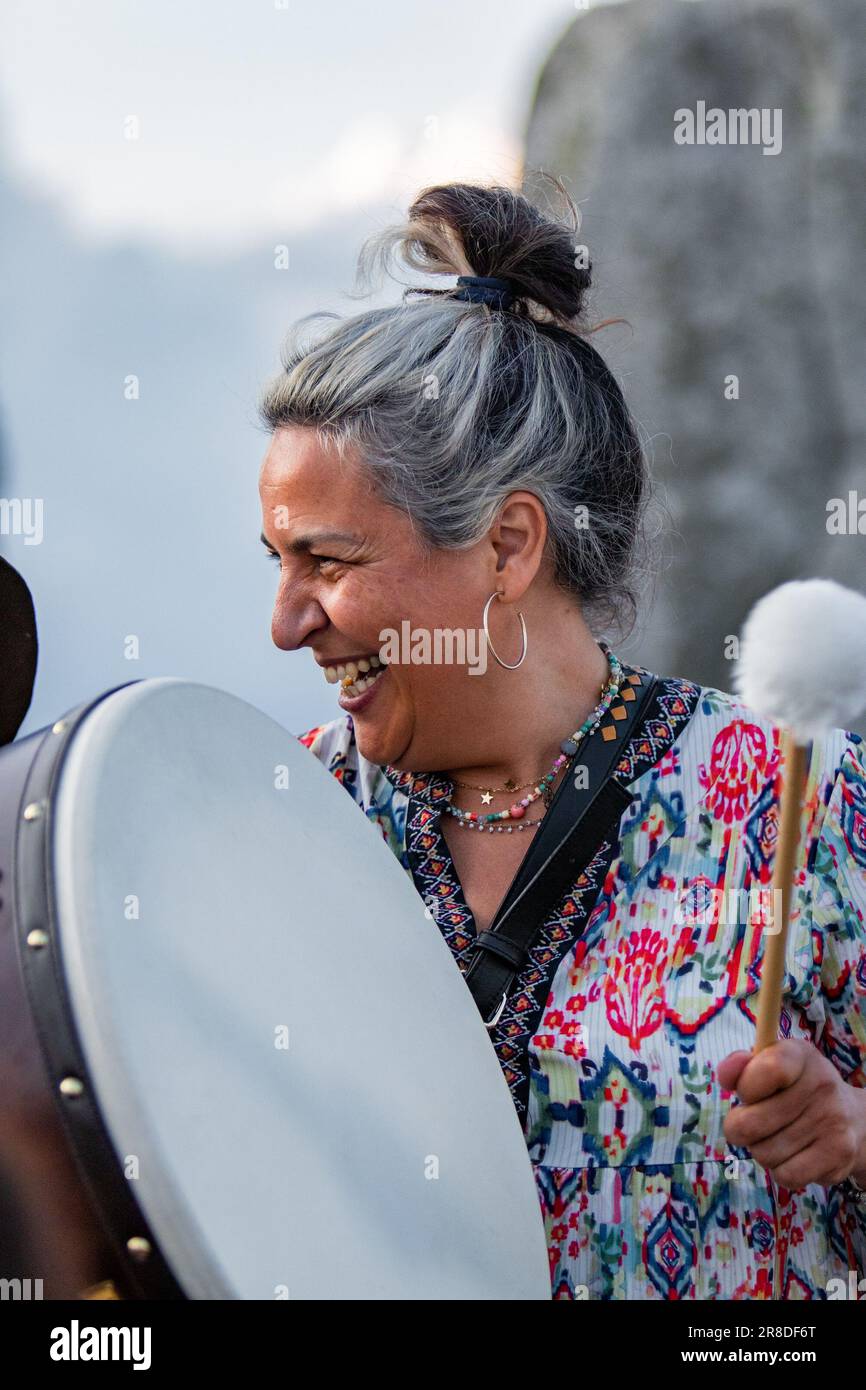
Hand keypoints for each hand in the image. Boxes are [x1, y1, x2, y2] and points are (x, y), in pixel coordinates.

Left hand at [719, 1040, 865, 1189]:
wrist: (854, 1120)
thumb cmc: (796, 1091)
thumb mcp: (771, 1066)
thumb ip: (741, 1067)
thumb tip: (725, 1076)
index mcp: (800, 1056)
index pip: (768, 1070)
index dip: (745, 1088)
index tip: (747, 1094)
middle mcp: (821, 1085)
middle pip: (749, 1124)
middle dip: (740, 1128)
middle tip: (754, 1123)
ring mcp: (832, 1121)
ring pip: (764, 1154)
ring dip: (762, 1150)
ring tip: (778, 1137)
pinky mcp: (838, 1156)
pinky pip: (786, 1176)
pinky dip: (781, 1171)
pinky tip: (793, 1156)